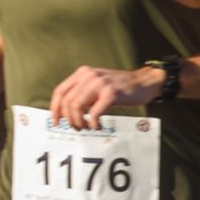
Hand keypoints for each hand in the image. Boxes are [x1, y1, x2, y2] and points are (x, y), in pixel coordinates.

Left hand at [48, 65, 162, 128]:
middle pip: (66, 102)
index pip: (60, 91)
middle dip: (69, 119)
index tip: (56, 122)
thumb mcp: (97, 84)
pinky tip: (98, 126)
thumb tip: (65, 112)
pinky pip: (94, 113)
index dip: (55, 109)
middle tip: (77, 127)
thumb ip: (82, 92)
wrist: (145, 82)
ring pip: (76, 107)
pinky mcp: (111, 93)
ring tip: (87, 127)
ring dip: (79, 122)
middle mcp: (89, 75)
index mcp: (83, 73)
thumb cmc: (121, 87)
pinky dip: (93, 123)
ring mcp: (100, 83)